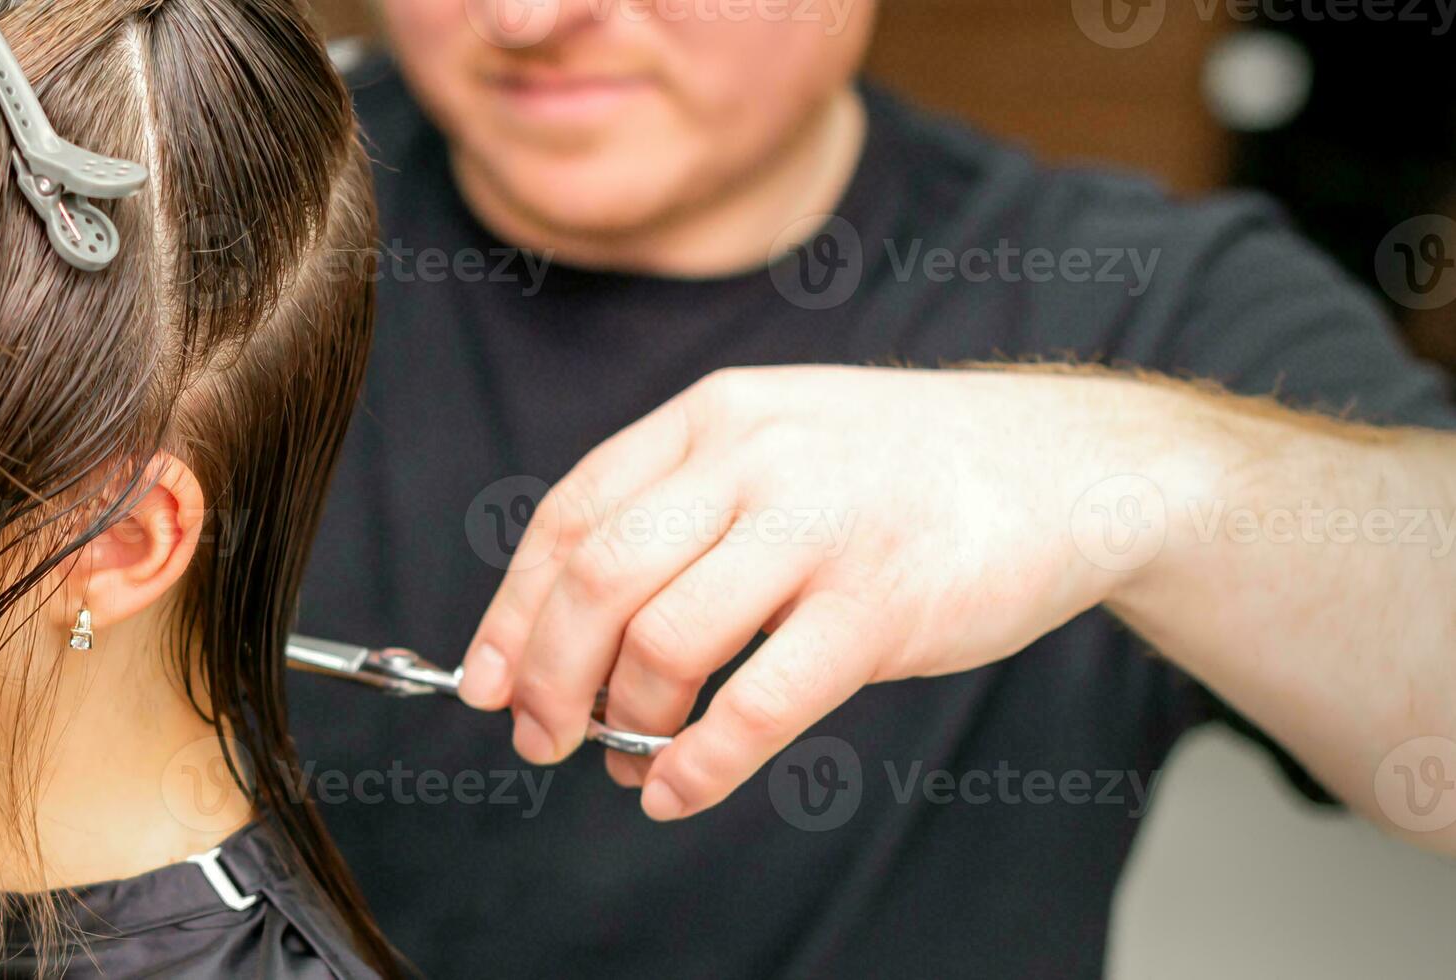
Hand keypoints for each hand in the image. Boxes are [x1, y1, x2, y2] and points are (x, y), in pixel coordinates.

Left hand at [454, 365, 1203, 819]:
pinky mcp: (881, 606)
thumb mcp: (778, 442)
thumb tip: (569, 629)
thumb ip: (682, 511)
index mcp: (711, 418)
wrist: (1076, 465)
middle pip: (597, 579)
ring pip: (664, 641)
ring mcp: (820, 528)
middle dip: (549, 675)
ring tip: (627, 756)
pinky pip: (758, 704)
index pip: (570, 516)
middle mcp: (754, 459)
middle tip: (542, 736)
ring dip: (625, 720)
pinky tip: (678, 791)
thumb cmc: (904, 473)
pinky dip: (700, 764)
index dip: (514, 611)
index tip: (489, 681)